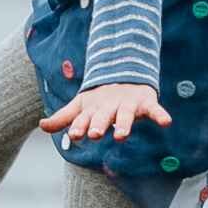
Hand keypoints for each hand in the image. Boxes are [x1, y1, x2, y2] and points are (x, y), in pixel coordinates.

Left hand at [40, 82, 171, 142]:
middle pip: (104, 117)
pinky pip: (154, 109)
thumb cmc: (99, 99)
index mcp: (93, 110)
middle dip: (99, 124)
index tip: (75, 134)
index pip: (84, 119)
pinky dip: (160, 114)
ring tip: (123, 135)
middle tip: (96, 134)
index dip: (79, 126)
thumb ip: (63, 118)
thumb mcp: (81, 107)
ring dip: (125, 123)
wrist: (124, 73)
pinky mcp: (145, 101)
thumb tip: (41, 125)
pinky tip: (166, 122)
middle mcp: (109, 107)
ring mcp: (127, 104)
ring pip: (126, 115)